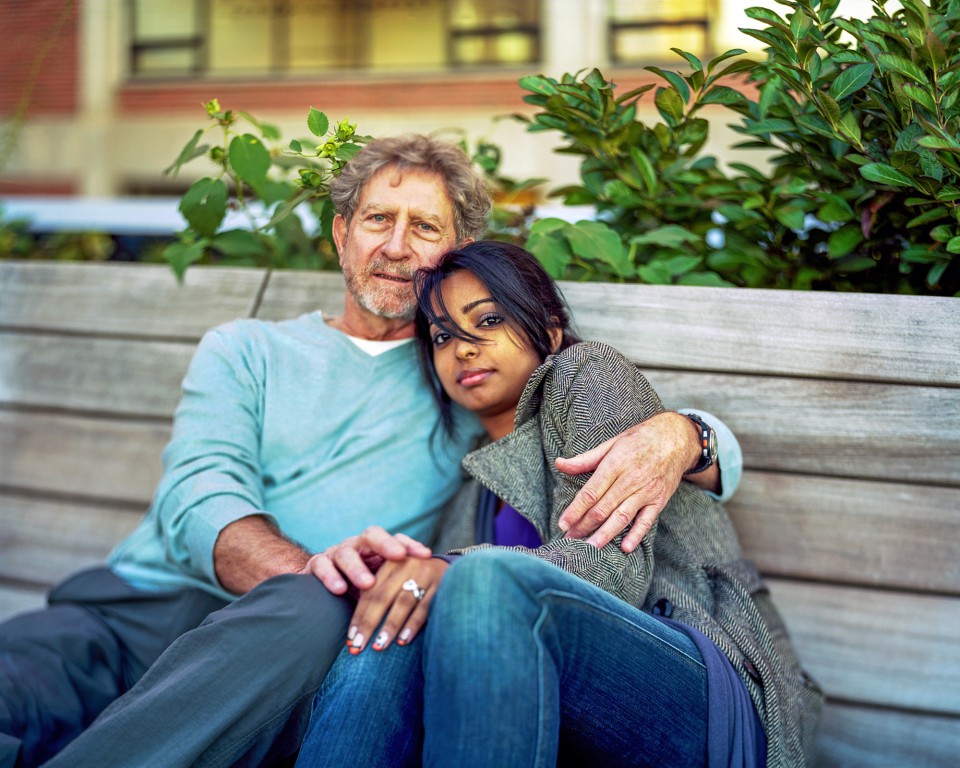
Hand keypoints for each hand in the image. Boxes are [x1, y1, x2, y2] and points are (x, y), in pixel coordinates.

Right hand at [299, 526, 431, 594]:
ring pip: (346, 553)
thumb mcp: (381, 583)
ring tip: (368, 584)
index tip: (426, 555)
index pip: (395, 539)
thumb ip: (399, 582)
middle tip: (399, 556)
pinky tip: (339, 589)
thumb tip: (434, 590)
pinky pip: (322, 567)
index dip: (410, 545)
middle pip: (371, 535)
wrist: (321, 585)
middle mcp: (357, 546)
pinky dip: (331, 577)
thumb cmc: (359, 587)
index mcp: (376, 548)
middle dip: (386, 544)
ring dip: (357, 569)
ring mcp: (335, 553)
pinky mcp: (316, 565)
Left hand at [346, 557, 448, 653]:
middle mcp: (406, 565)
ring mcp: (425, 573)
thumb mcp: (398, 580)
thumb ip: (380, 595)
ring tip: (378, 647)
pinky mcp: (442, 583)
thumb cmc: (418, 582)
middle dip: (368, 623)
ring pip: (403, 602)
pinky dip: (413, 625)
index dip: (359, 615)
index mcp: (391, 563)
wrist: (457, 569)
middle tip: (357, 647)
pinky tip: (403, 641)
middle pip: (382, 597)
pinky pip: (425, 607)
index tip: (350, 639)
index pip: (370, 592)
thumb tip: (357, 630)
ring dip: (389, 626)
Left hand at [555, 412, 700, 552]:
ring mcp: (646, 492)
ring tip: (590, 548)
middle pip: (603, 508)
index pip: (590, 492)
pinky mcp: (659, 501)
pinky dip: (636, 535)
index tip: (562, 523)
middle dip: (584, 526)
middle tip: (569, 539)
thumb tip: (559, 463)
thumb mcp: (611, 444)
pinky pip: (646, 521)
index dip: (575, 510)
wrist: (676, 438)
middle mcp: (630, 480)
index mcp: (615, 464)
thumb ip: (585, 459)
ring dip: (605, 534)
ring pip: (622, 517)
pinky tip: (625, 548)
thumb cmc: (639, 440)